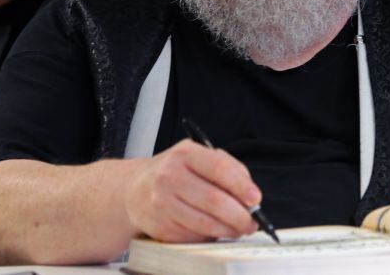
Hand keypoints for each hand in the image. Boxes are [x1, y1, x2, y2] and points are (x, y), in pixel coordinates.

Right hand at [124, 139, 260, 242]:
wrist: (134, 188)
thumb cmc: (175, 172)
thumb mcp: (199, 157)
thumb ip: (228, 169)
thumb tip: (250, 196)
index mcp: (185, 154)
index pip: (219, 168)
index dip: (241, 185)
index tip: (255, 199)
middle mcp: (169, 176)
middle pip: (213, 200)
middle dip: (239, 215)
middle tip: (251, 222)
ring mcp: (161, 202)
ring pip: (205, 223)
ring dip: (228, 229)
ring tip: (238, 228)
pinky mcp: (158, 225)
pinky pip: (193, 235)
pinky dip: (209, 235)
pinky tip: (214, 229)